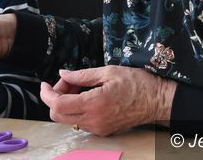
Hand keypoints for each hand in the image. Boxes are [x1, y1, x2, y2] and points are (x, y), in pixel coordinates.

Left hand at [40, 66, 176, 135]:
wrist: (157, 101)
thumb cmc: (137, 83)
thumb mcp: (108, 71)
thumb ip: (81, 75)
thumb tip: (63, 74)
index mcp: (94, 104)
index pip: (58, 105)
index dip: (46, 94)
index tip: (44, 84)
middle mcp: (94, 120)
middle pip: (58, 115)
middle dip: (55, 97)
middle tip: (67, 82)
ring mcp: (98, 128)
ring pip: (68, 119)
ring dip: (66, 102)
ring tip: (79, 86)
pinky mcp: (103, 131)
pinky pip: (80, 121)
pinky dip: (76, 108)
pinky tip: (86, 95)